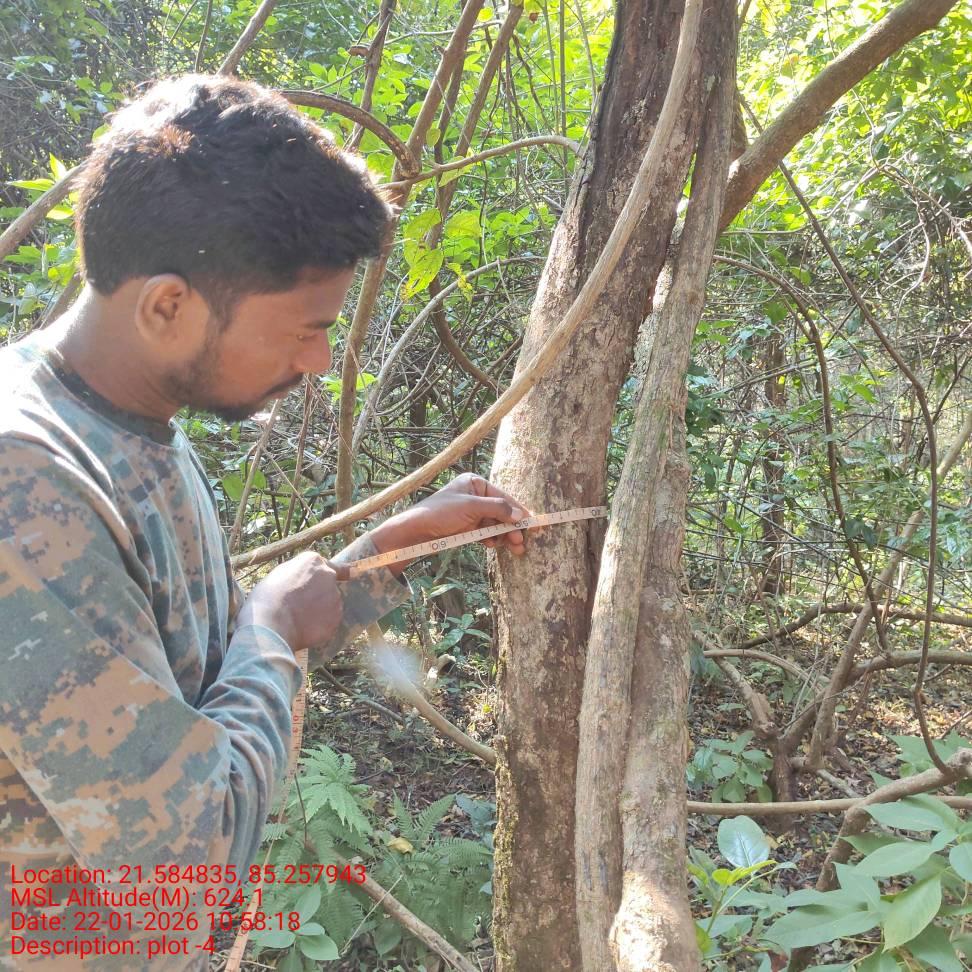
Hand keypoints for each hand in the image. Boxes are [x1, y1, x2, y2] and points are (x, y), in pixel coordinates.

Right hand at [236, 552, 341, 652]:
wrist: (271, 623)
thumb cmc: (267, 597)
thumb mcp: (279, 574)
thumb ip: (297, 573)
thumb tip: (303, 579)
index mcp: (314, 561)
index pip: (328, 565)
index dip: (325, 575)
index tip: (330, 580)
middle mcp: (329, 577)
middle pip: (328, 585)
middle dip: (319, 594)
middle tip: (300, 606)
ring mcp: (335, 599)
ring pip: (330, 605)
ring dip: (320, 611)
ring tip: (299, 620)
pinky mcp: (336, 619)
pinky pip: (329, 622)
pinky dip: (320, 625)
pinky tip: (304, 629)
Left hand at [370, 473, 532, 570]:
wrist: (416, 532)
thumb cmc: (441, 513)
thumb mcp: (471, 507)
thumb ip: (497, 509)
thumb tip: (520, 515)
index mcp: (475, 483)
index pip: (503, 497)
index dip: (519, 510)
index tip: (533, 523)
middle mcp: (475, 496)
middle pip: (501, 512)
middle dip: (512, 527)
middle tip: (522, 541)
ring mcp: (471, 512)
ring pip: (495, 524)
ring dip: (505, 536)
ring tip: (516, 548)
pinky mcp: (466, 527)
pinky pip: (486, 533)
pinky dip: (492, 539)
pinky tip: (494, 545)